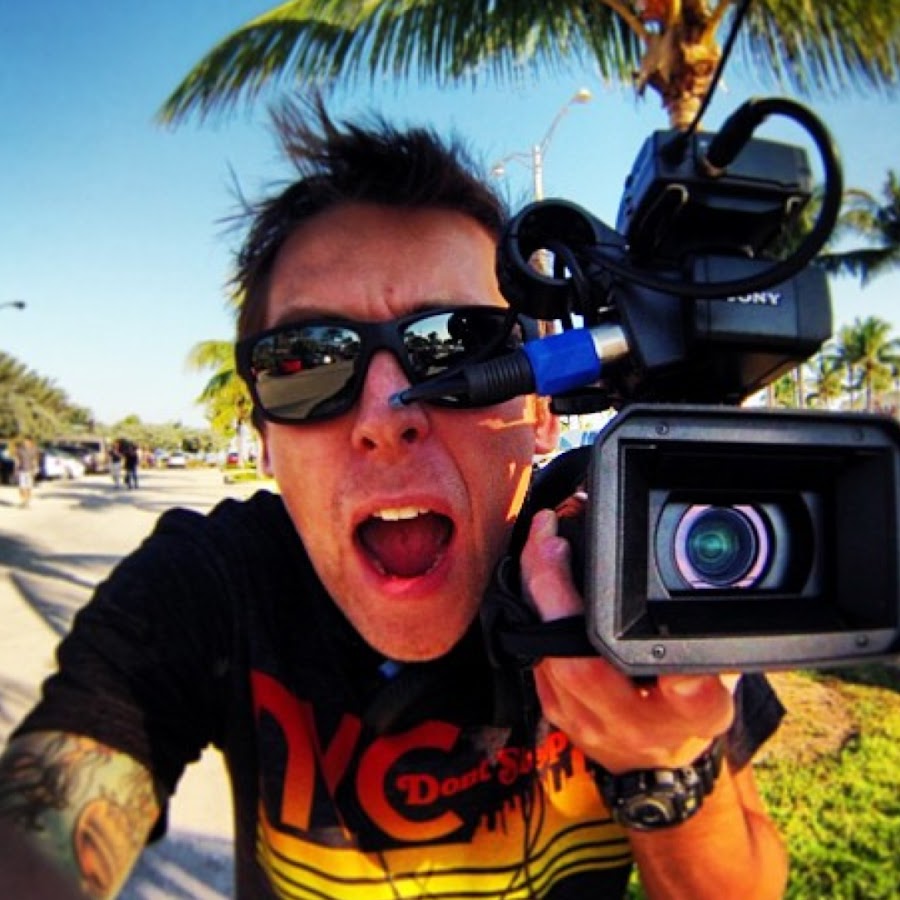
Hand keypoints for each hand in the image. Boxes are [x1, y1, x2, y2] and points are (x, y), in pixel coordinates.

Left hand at [520, 509, 734, 773]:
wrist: (650, 767)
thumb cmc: (685, 717)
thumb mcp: (720, 692)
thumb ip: (717, 657)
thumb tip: (719, 610)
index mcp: (683, 718)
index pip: (686, 700)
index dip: (678, 676)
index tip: (661, 636)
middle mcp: (627, 723)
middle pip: (579, 665)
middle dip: (556, 597)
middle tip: (552, 541)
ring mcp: (581, 717)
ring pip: (543, 654)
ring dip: (534, 589)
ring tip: (540, 538)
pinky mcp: (552, 704)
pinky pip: (531, 651)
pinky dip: (528, 604)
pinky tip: (535, 566)